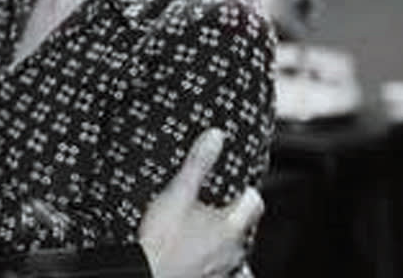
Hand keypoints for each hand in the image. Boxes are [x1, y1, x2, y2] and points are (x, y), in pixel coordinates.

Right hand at [138, 129, 264, 277]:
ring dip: (221, 239)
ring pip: (232, 249)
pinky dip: (212, 259)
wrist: (148, 274)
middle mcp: (233, 250)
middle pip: (242, 226)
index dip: (246, 191)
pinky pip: (220, 267)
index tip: (239, 186)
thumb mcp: (178, 193)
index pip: (254, 202)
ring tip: (201, 230)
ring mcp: (223, 269)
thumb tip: (215, 138)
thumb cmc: (162, 241)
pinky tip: (196, 254)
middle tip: (211, 205)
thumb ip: (198, 165)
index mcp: (230, 225)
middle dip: (229, 215)